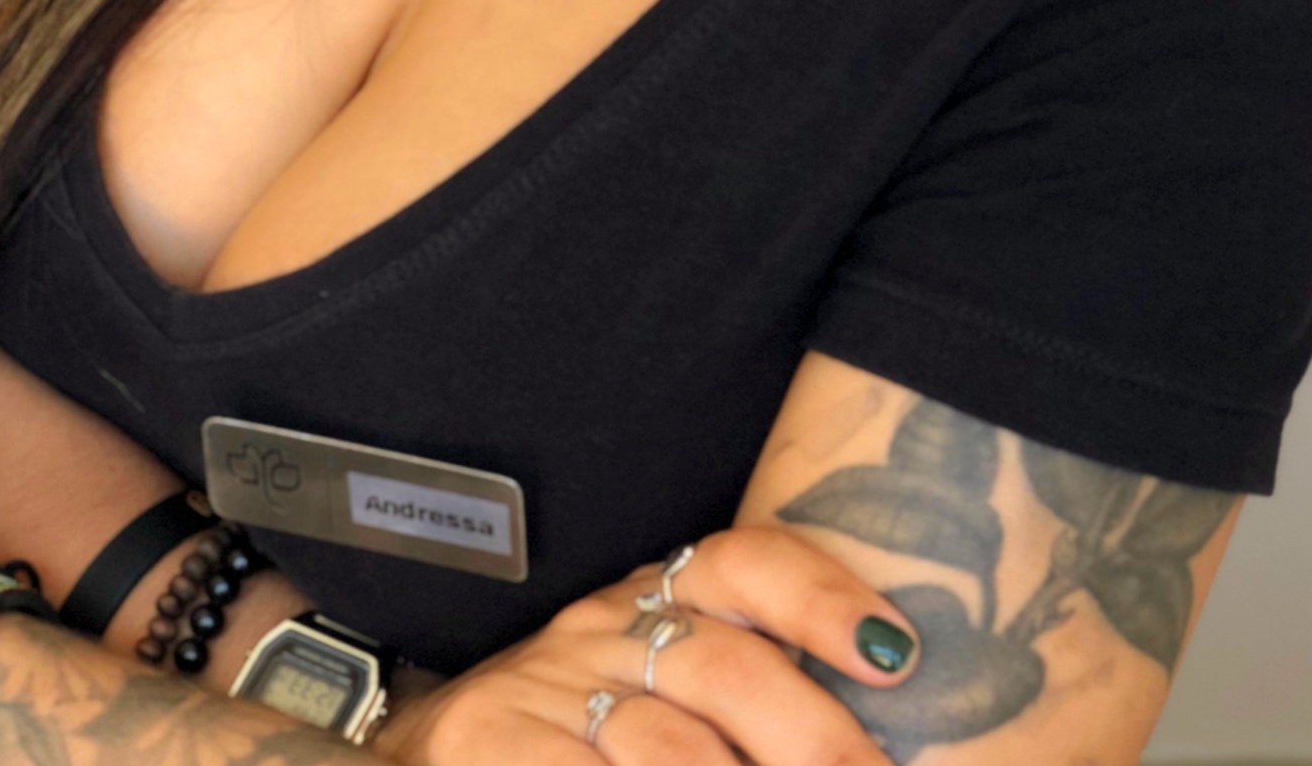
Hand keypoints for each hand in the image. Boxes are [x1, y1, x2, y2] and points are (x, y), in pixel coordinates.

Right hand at [374, 526, 919, 765]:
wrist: (415, 760)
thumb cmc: (564, 742)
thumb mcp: (650, 697)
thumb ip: (740, 702)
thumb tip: (864, 748)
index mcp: (647, 602)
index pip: (743, 564)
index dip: (821, 599)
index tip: (896, 654)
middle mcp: (598, 632)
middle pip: (728, 669)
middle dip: (815, 740)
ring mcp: (539, 691)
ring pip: (671, 748)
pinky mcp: (490, 745)